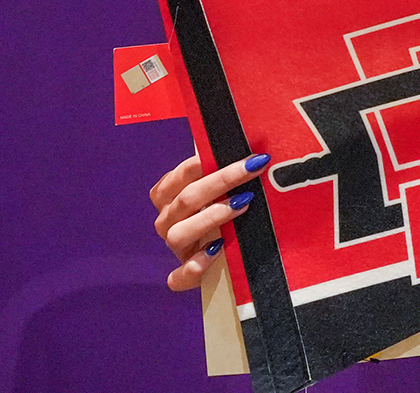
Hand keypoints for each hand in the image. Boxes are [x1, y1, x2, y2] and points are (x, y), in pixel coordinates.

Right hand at [149, 152, 269, 290]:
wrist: (222, 255)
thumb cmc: (222, 207)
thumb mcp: (220, 186)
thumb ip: (221, 167)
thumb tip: (249, 144)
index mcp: (169, 195)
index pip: (180, 175)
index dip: (203, 161)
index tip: (234, 151)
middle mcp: (167, 220)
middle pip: (186, 200)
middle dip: (221, 181)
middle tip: (253, 168)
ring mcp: (175, 248)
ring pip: (179, 234)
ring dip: (210, 217)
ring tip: (242, 204)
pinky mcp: (183, 276)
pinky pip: (179, 276)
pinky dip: (195, 265)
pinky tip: (217, 251)